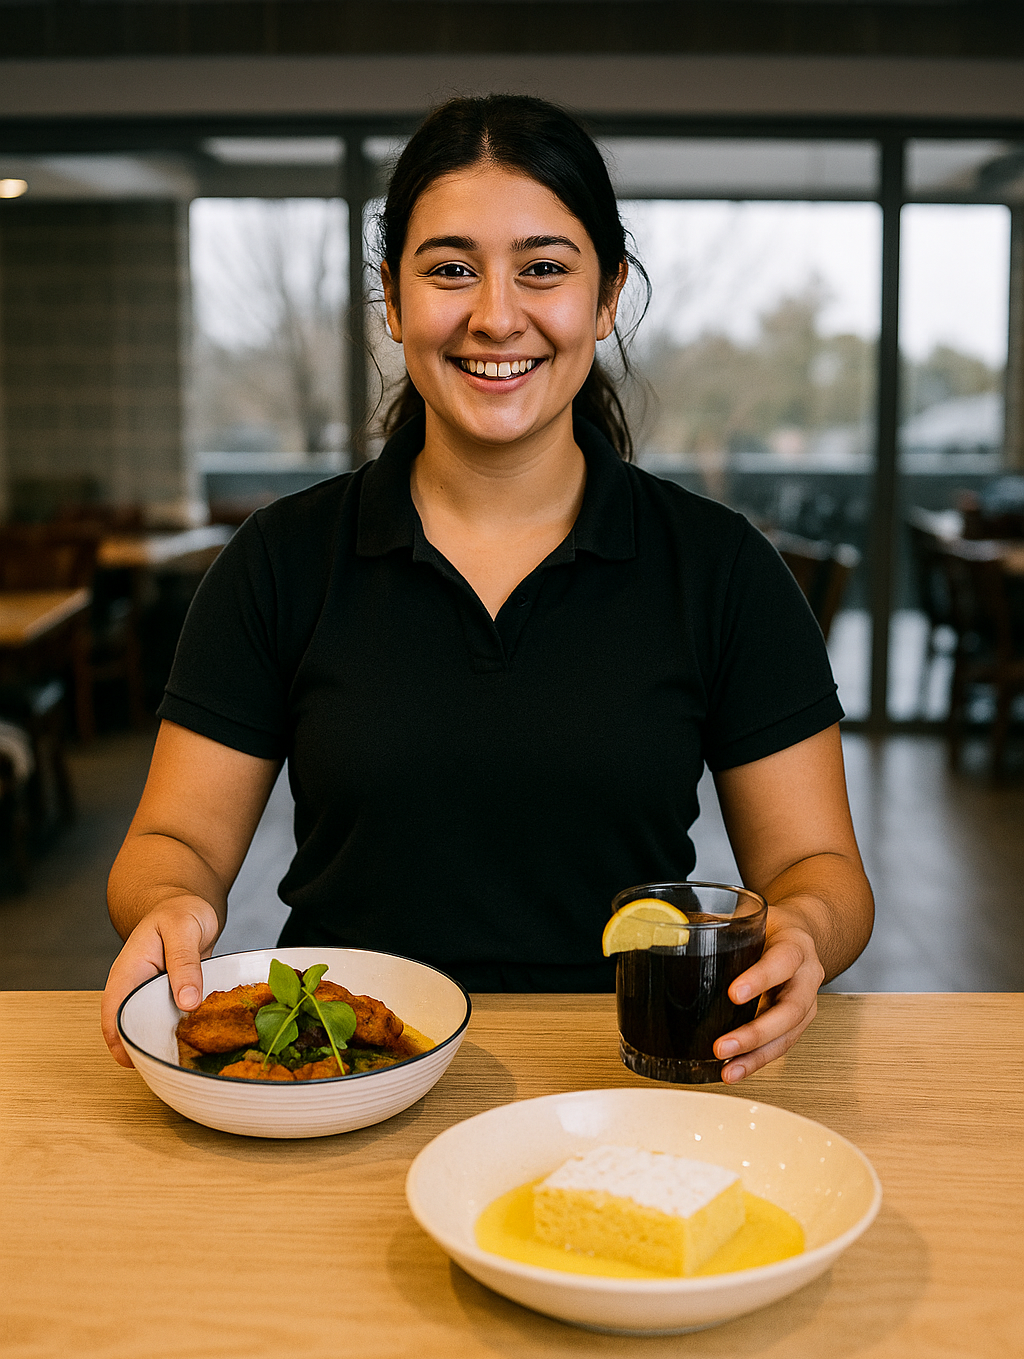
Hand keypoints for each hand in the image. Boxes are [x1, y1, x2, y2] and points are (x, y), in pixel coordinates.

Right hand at [100, 896, 221, 1067]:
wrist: (187, 905)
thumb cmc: (178, 911)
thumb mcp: (183, 929)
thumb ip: (185, 963)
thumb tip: (187, 1002)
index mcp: (128, 972)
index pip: (113, 1013)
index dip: (120, 1041)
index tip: (137, 1061)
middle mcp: (137, 987)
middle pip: (132, 1026)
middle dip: (146, 1048)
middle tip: (170, 1065)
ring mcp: (154, 994)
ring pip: (154, 1026)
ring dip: (167, 1041)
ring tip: (187, 1058)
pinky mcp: (172, 997)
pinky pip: (173, 1019)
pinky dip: (183, 1030)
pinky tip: (201, 1040)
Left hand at [712, 913, 825, 1083]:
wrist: (801, 935)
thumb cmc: (773, 928)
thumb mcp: (752, 916)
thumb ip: (718, 922)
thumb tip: (671, 930)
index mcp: (796, 945)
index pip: (783, 962)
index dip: (760, 979)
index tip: (734, 994)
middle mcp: (807, 978)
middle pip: (790, 1010)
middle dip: (756, 1032)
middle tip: (722, 1045)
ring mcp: (806, 1004)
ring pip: (787, 1036)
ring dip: (755, 1056)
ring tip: (728, 1070)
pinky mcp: (796, 1024)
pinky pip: (780, 1047)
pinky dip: (756, 1061)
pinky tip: (734, 1070)